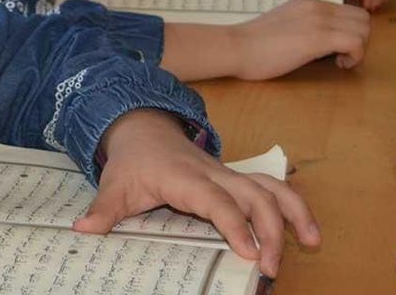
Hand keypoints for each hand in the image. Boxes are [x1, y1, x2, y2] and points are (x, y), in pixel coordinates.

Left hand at [74, 109, 319, 277]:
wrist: (144, 127)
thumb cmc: (133, 160)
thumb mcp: (114, 184)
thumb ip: (103, 210)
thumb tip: (82, 230)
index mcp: (186, 177)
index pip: (218, 201)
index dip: (234, 225)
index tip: (248, 253)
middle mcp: (214, 174)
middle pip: (254, 194)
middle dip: (270, 228)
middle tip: (271, 267)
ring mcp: (229, 174)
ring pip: (271, 186)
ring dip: (294, 212)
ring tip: (313, 241)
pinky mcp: (236, 178)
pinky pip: (271, 186)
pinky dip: (293, 204)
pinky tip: (308, 228)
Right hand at [232, 0, 370, 76]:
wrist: (236, 47)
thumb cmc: (252, 45)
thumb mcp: (283, 26)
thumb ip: (303, 27)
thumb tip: (319, 43)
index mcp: (309, 3)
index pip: (348, 11)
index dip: (350, 31)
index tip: (335, 49)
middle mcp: (318, 6)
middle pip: (362, 18)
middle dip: (360, 40)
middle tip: (341, 56)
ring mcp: (319, 20)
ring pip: (364, 28)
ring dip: (359, 48)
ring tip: (339, 61)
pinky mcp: (318, 37)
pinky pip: (356, 42)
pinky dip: (355, 56)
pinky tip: (339, 65)